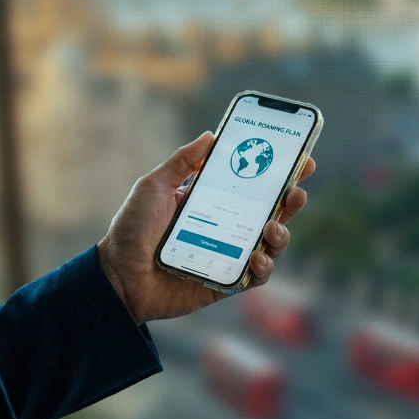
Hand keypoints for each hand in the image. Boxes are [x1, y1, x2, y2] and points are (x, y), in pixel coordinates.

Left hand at [96, 132, 315, 323]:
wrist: (117, 276)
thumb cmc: (132, 230)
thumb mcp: (153, 186)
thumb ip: (182, 162)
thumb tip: (211, 135)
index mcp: (214, 202)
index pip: (254, 185)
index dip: (280, 173)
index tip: (301, 160)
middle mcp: (227, 228)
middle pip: (272, 213)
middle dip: (291, 201)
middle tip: (297, 191)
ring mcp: (229, 256)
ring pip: (271, 245)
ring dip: (281, 234)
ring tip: (272, 226)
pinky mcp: (226, 283)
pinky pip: (256, 276)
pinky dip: (263, 266)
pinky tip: (256, 256)